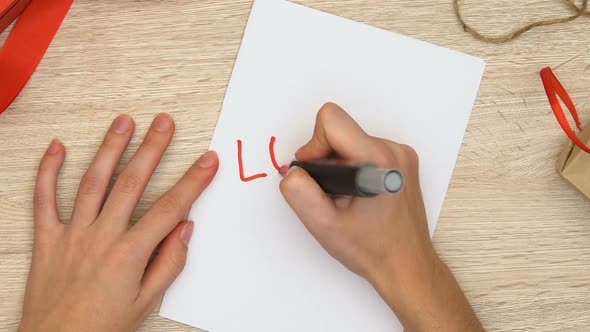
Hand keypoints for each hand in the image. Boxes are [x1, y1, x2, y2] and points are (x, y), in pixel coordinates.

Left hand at [19, 114, 218, 331]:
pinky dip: (48, 171)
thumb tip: (185, 229)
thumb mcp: (146, 302)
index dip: (193, 180)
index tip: (207, 160)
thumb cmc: (101, 328)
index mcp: (130, 252)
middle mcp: (102, 236)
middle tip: (165, 123)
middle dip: (152, 148)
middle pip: (132, 182)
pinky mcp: (48, 238)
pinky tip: (57, 148)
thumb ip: (168, 263)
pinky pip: (44, 199)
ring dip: (110, 148)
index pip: (170, 207)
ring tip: (124, 122)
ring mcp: (73, 233)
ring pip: (93, 181)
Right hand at [280, 103, 482, 330]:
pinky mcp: (402, 161)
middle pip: (340, 131)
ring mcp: (401, 155)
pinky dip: (354, 168)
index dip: (313, 145)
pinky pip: (365, 150)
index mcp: (377, 159)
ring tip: (346, 198)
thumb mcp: (324, 225)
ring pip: (351, 141)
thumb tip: (292, 170)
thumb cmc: (372, 249)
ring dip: (340, 165)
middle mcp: (393, 150)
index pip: (331, 120)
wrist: (406, 265)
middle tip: (331, 193)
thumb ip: (299, 192)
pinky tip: (358, 195)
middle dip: (326, 159)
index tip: (316, 174)